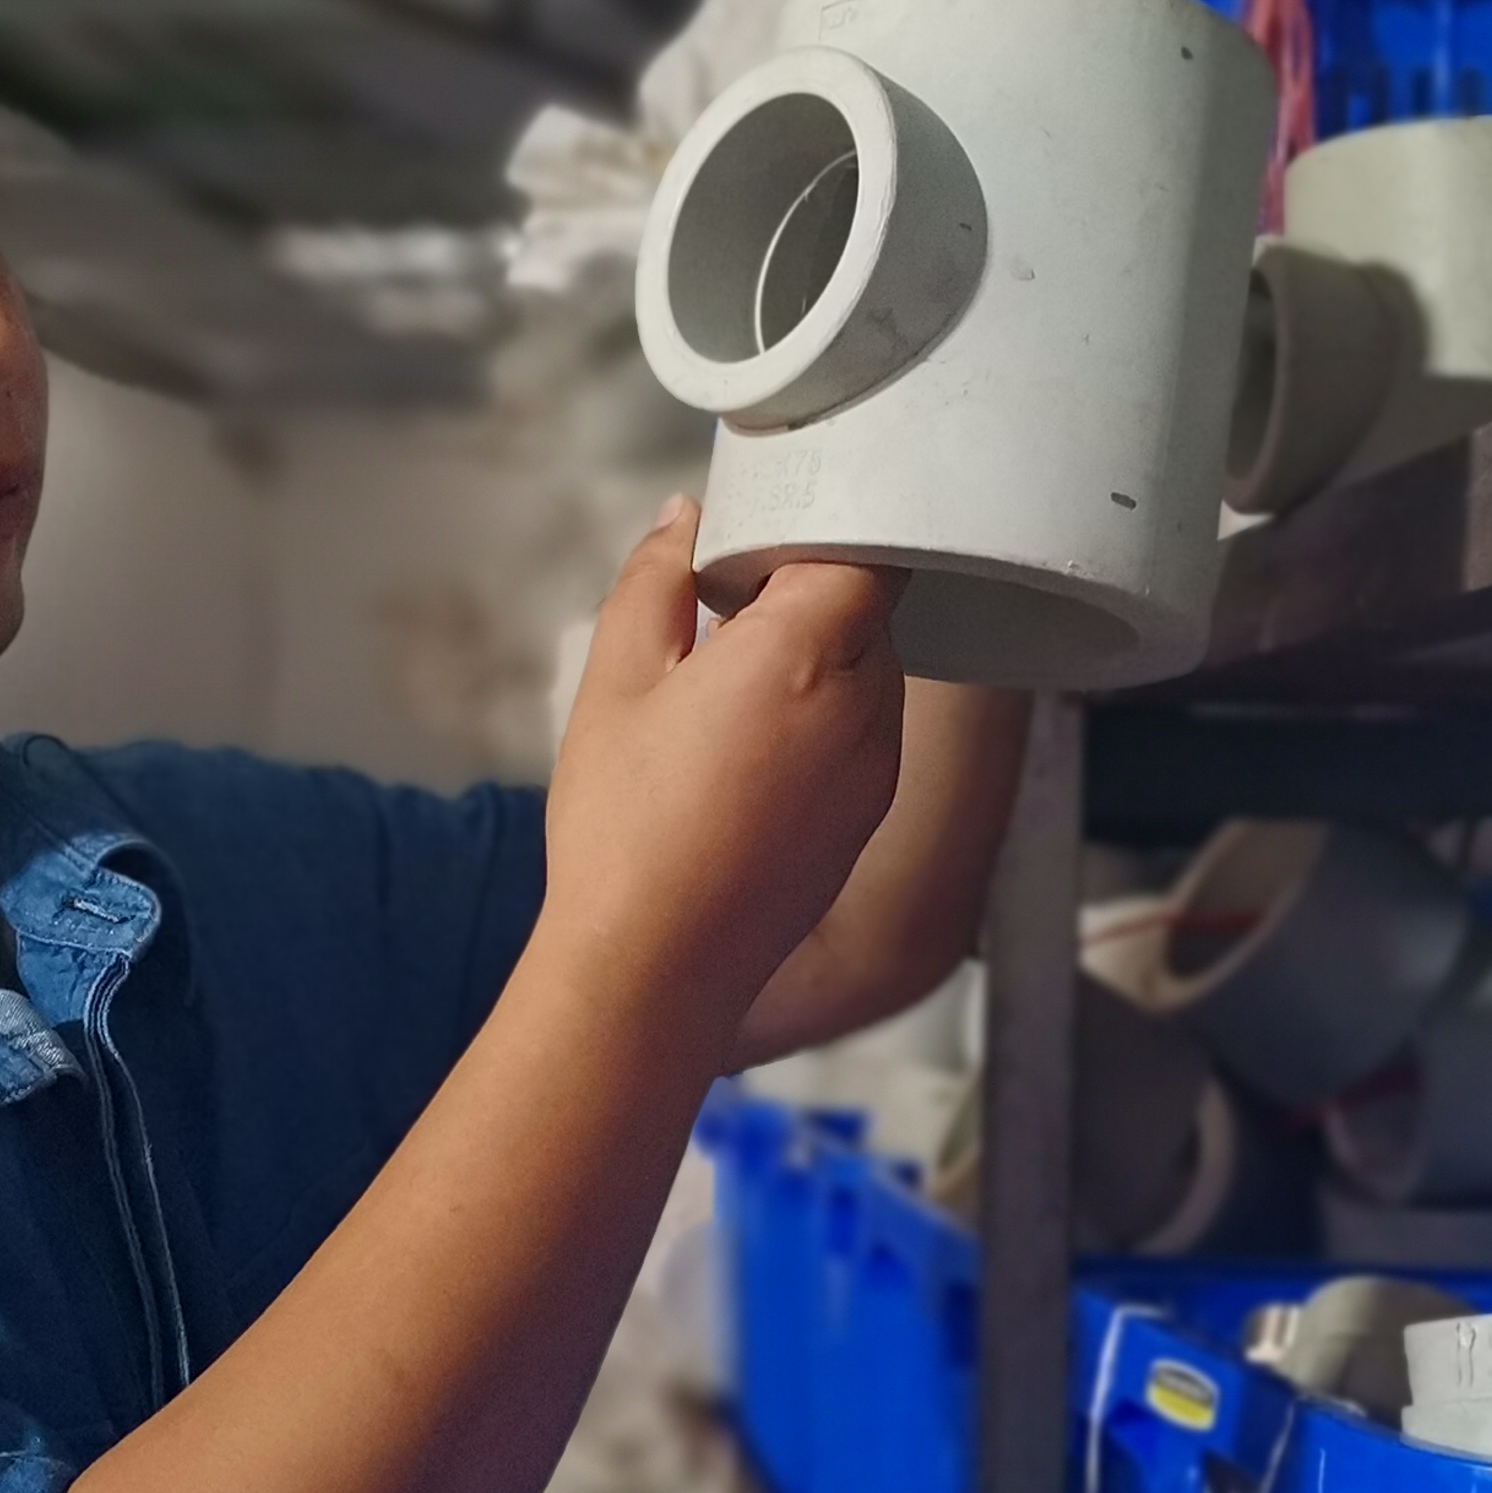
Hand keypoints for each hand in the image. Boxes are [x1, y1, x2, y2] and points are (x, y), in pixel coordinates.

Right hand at [543, 501, 905, 1055]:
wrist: (654, 968)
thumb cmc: (625, 831)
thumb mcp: (615, 683)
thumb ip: (655, 584)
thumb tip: (681, 524)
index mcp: (806, 651)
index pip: (859, 544)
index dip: (813, 525)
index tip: (754, 535)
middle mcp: (864, 704)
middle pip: (869, 604)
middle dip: (808, 591)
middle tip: (728, 603)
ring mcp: (876, 765)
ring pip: (872, 668)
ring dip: (820, 656)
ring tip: (733, 685)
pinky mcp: (869, 814)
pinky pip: (865, 731)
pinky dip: (825, 716)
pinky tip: (749, 749)